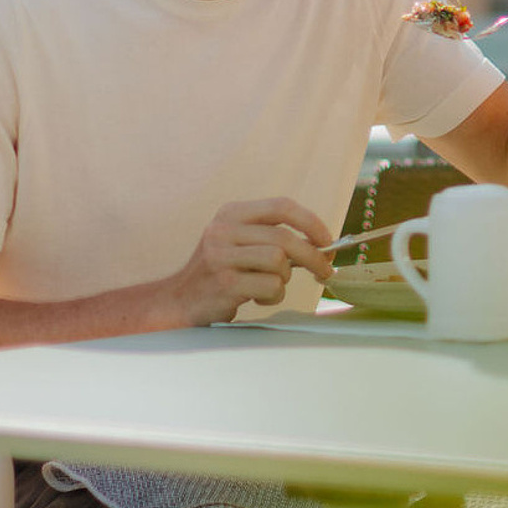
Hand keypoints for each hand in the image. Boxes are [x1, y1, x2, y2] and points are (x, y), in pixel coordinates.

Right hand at [158, 198, 333, 326]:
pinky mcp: (224, 283)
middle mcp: (223, 230)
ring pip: (279, 261)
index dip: (311, 222)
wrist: (180, 301)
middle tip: (325, 271)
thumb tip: (322, 245)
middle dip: (314, 257)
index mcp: (232, 214)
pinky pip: (271, 286)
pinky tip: (258, 297)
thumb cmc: (221, 273)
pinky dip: (273, 296)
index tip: (327, 241)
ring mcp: (221, 256)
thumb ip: (273, 237)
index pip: (282, 206)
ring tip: (272, 286)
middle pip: (285, 237)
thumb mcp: (240, 243)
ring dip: (285, 279)